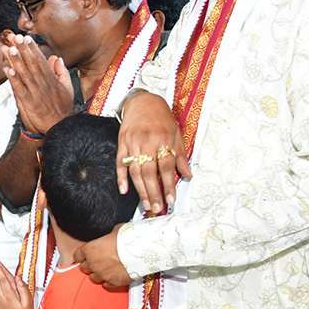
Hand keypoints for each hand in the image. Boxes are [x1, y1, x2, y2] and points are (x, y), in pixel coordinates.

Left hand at [4, 34, 73, 133]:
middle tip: (15, 37)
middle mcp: (43, 84)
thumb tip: (57, 58)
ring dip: (16, 61)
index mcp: (51, 79)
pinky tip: (8, 70)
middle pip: (31, 63)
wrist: (61, 126)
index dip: (32, 48)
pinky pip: (20, 89)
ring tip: (10, 48)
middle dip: (23, 49)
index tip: (25, 38)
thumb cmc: (62, 108)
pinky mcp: (30, 103)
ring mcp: (36, 93)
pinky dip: (14, 80)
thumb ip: (61, 72)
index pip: (40, 60)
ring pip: (24, 74)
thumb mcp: (67, 87)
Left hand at [74, 225, 131, 287]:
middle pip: (83, 269)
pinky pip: (105, 286)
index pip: (77, 256)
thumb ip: (108, 237)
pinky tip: (113, 277)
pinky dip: (108, 282)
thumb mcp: (115, 231)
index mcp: (90, 250)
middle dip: (89, 266)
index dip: (81, 256)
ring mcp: (102, 275)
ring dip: (97, 275)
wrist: (141, 251)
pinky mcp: (113, 283)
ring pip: (93, 279)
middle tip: (97, 263)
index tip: (85, 256)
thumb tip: (111, 235)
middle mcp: (93, 264)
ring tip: (105, 271)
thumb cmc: (127, 238)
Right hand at [117, 92, 190, 213]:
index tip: (171, 199)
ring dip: (141, 189)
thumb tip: (187, 174)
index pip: (167, 166)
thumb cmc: (161, 117)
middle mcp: (147, 141)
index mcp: (163, 138)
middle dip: (154, 192)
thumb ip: (180, 154)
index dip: (169, 184)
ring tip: (147, 203)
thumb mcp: (176, 132)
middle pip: (150, 172)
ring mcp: (132, 143)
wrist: (142, 101)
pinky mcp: (122, 143)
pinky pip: (120, 163)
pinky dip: (121, 177)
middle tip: (157, 207)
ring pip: (136, 170)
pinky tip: (124, 190)